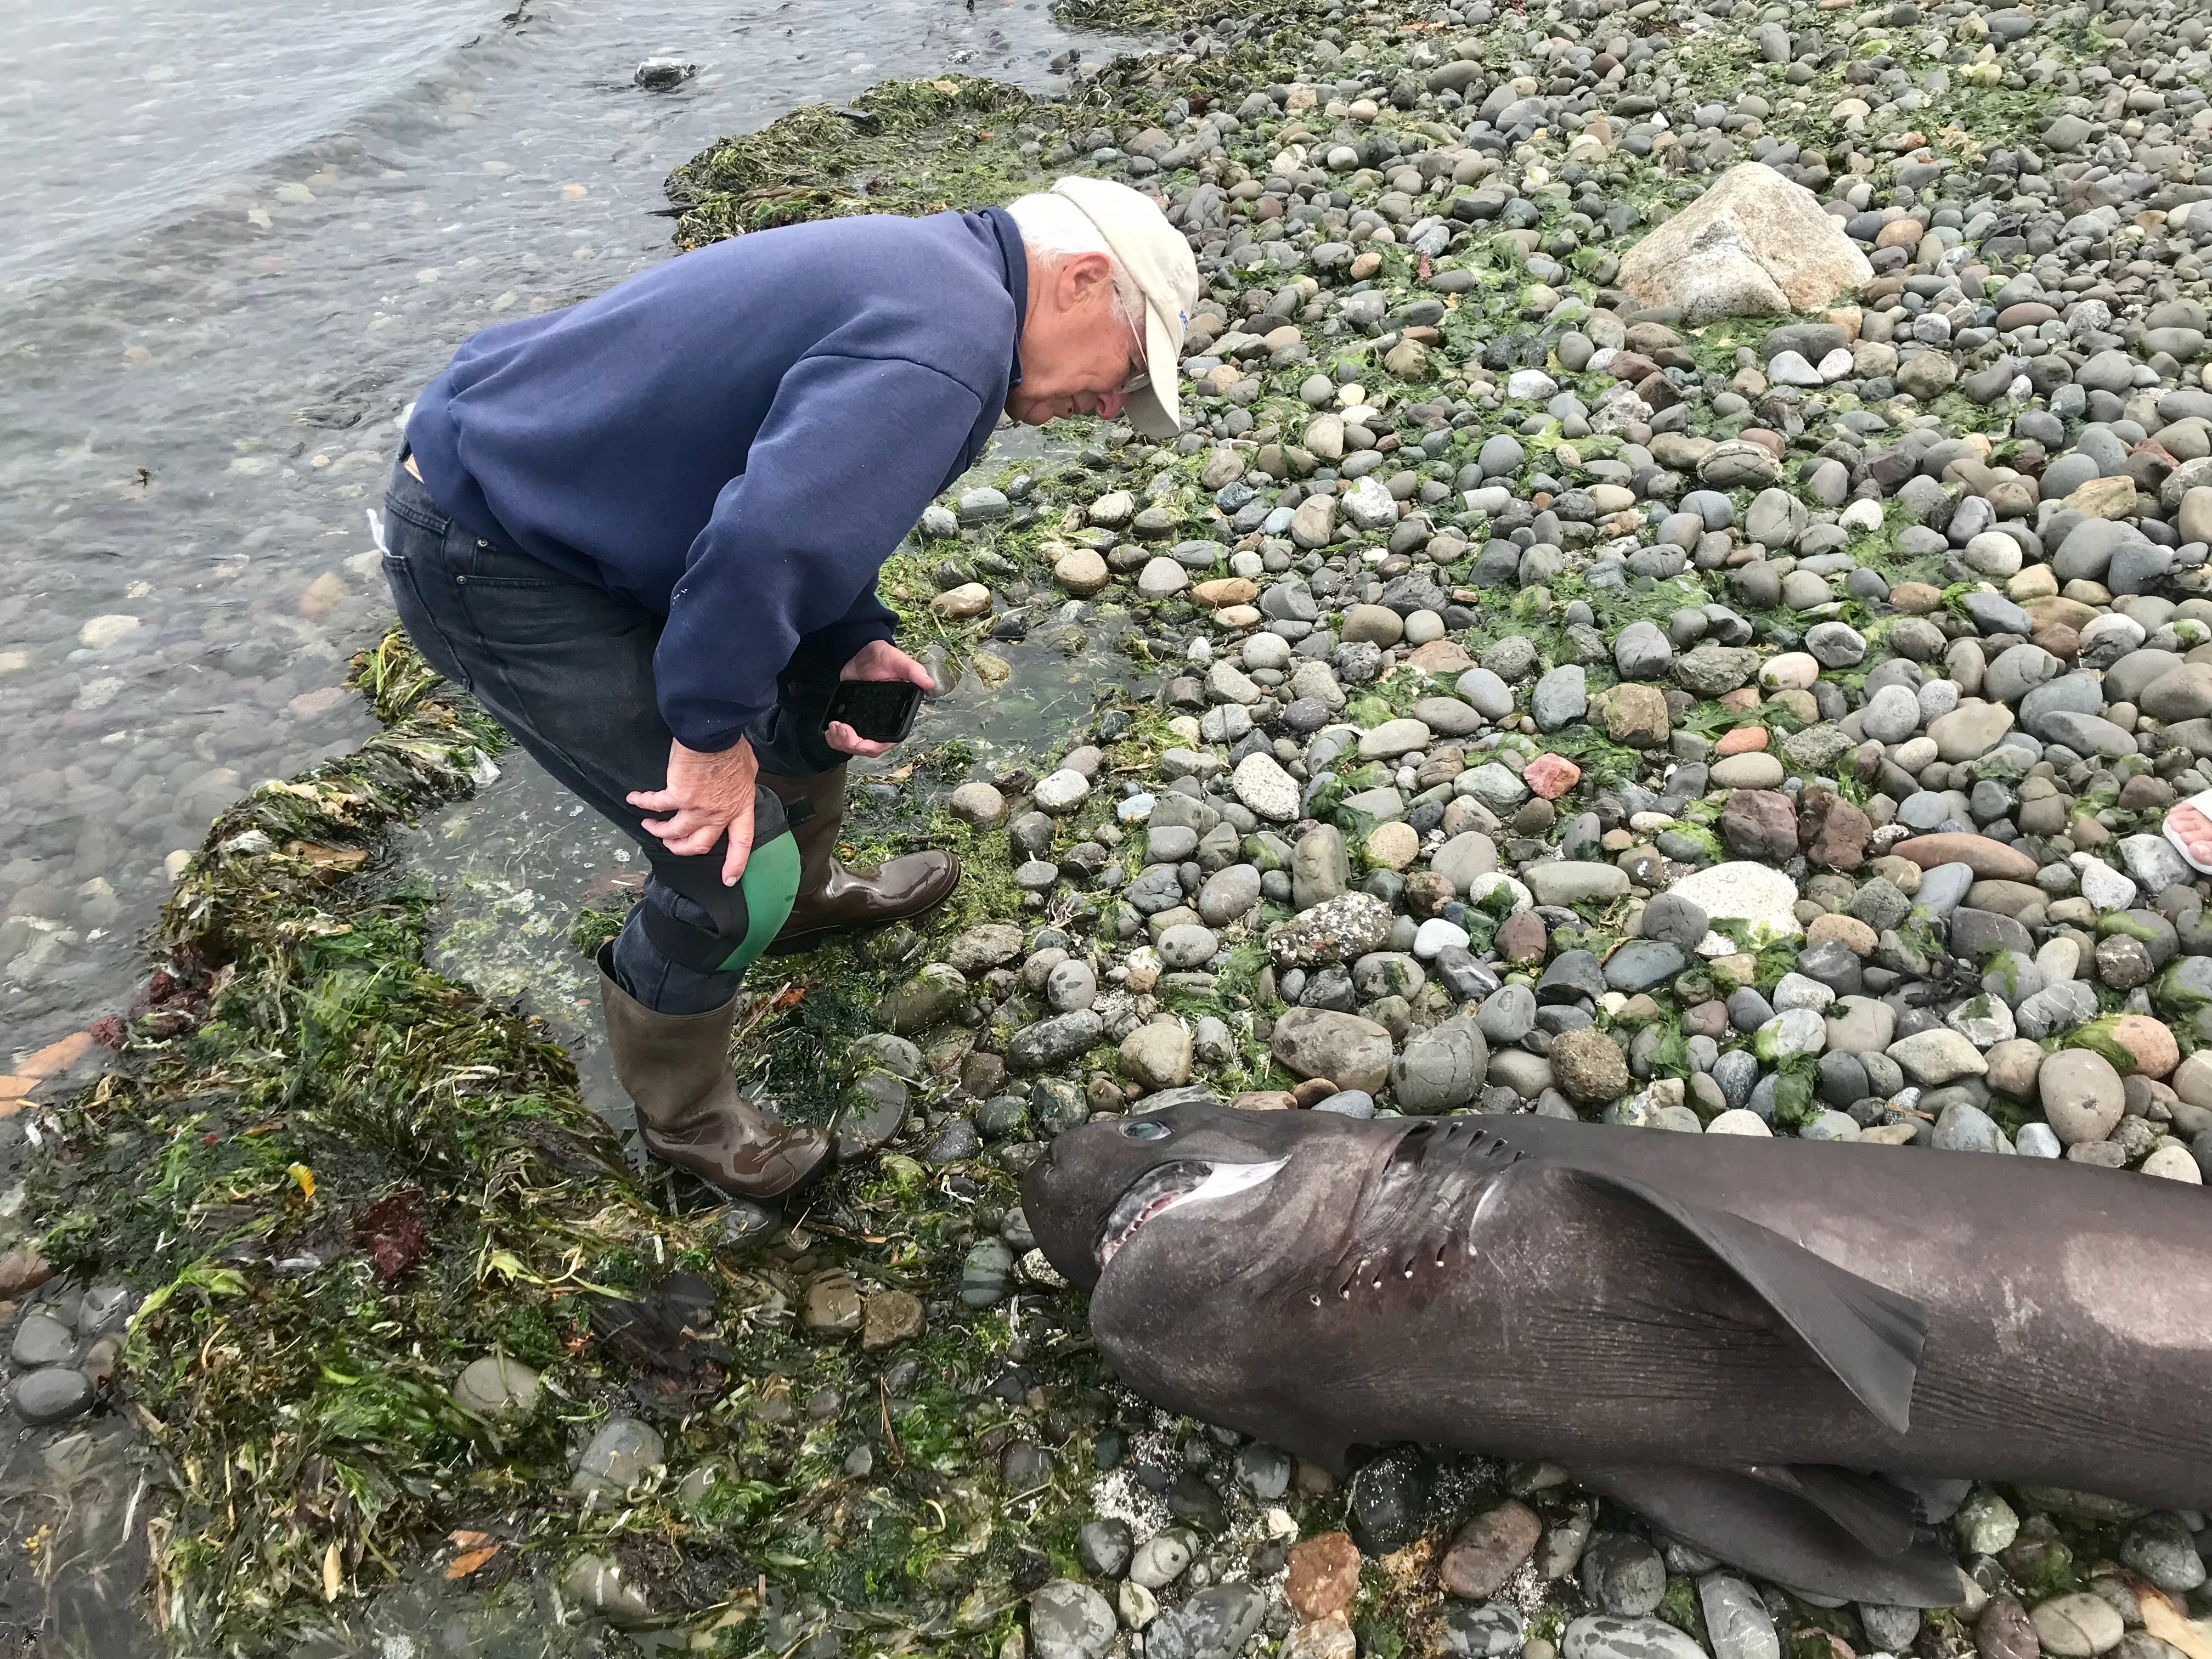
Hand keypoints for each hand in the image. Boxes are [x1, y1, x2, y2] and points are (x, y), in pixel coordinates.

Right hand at [627, 737, 757, 885]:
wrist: (713, 733)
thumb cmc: (731, 746)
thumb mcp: (748, 768)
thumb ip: (741, 783)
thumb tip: (739, 783)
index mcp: (739, 807)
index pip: (741, 843)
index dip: (735, 863)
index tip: (729, 879)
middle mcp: (719, 813)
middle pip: (700, 844)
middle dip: (682, 849)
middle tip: (671, 845)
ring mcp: (697, 808)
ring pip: (675, 831)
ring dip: (659, 830)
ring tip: (649, 825)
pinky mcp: (677, 796)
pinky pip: (656, 805)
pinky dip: (643, 803)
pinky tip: (634, 799)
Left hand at [828, 640, 936, 757]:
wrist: (861, 652)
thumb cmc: (883, 657)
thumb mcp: (898, 661)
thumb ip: (913, 671)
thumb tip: (928, 682)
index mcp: (897, 715)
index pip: (887, 742)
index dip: (871, 746)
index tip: (857, 739)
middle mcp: (883, 723)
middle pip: (868, 748)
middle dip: (852, 745)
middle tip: (840, 729)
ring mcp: (867, 723)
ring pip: (854, 746)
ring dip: (841, 742)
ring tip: (833, 727)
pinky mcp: (853, 719)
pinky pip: (844, 739)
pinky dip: (835, 739)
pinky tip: (830, 730)